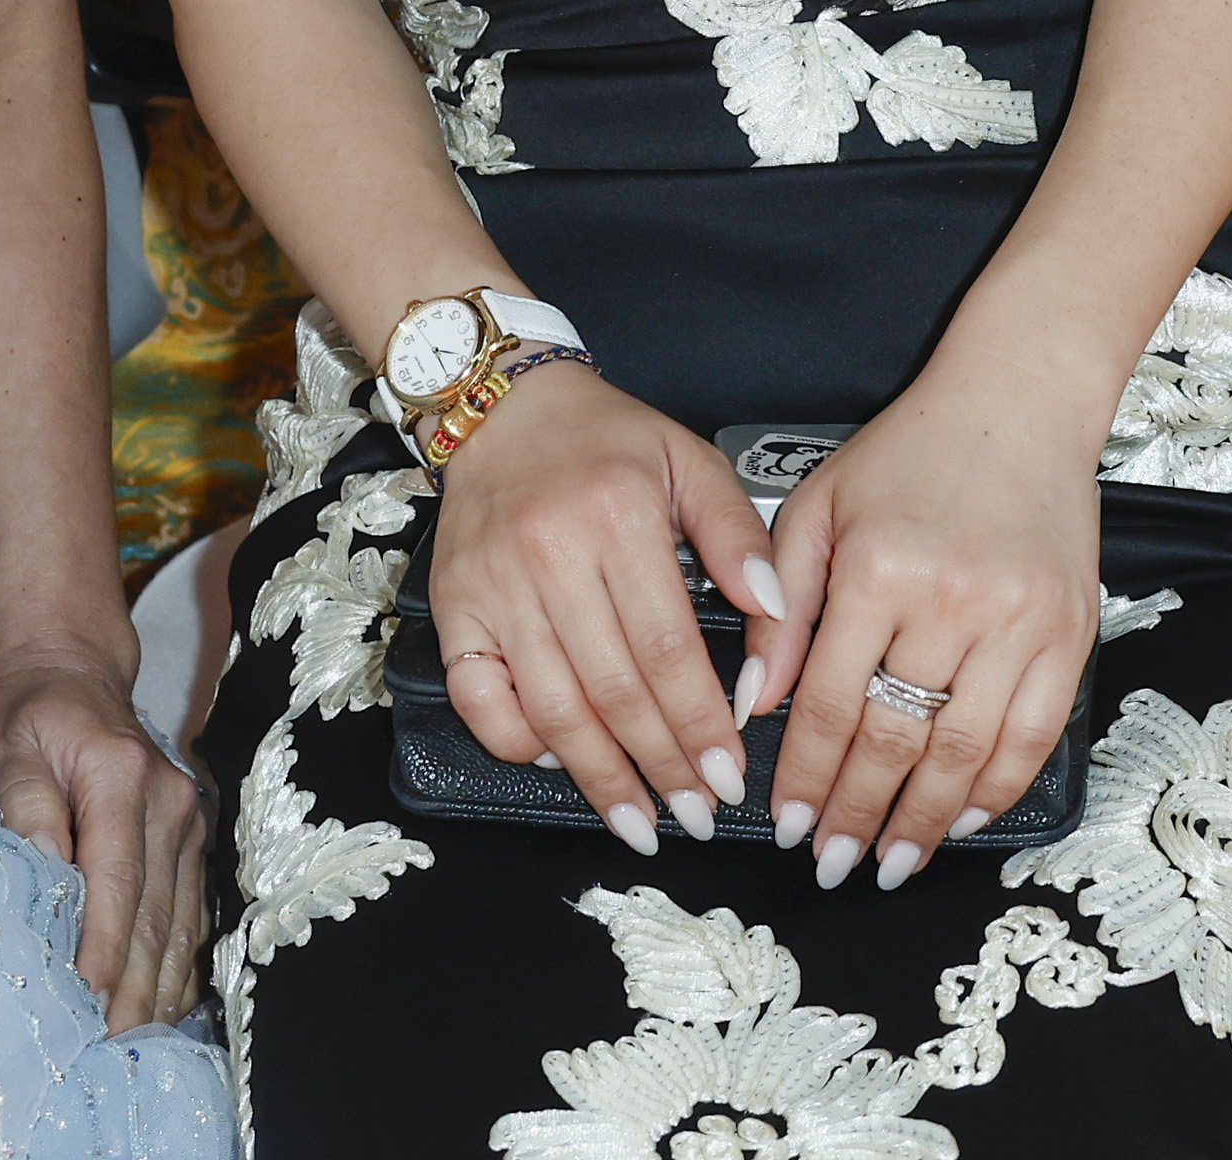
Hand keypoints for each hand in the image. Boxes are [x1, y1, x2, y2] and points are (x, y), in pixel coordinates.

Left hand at [0, 638, 203, 1028]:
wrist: (77, 675)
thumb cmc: (33, 715)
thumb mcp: (11, 748)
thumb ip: (27, 809)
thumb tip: (48, 875)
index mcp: (124, 777)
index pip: (116, 881)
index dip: (102, 949)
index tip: (83, 1005)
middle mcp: (172, 802)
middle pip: (154, 914)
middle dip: (130, 990)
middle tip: (105, 1050)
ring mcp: (191, 822)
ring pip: (180, 924)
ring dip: (156, 989)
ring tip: (131, 1044)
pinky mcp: (194, 841)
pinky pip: (193, 916)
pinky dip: (177, 967)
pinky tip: (158, 1008)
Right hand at [422, 362, 773, 853]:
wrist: (501, 408)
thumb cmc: (604, 439)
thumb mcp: (689, 460)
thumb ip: (738, 534)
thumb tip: (777, 612)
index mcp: (617, 518)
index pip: (667, 649)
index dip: (700, 723)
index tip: (728, 776)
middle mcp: (549, 556)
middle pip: (614, 690)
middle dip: (661, 765)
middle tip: (696, 814)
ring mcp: (493, 587)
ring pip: (552, 707)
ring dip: (600, 777)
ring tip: (640, 822)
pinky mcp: (453, 607)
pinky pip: (480, 698)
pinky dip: (518, 740)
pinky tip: (559, 764)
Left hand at [756, 381, 1100, 892]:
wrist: (1018, 406)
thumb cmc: (910, 455)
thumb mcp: (817, 510)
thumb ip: (781, 609)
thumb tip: (756, 702)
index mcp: (879, 570)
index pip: (832, 703)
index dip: (806, 776)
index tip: (787, 822)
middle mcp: (952, 601)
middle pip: (895, 740)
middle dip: (857, 815)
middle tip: (831, 862)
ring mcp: (1019, 622)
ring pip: (965, 753)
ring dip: (924, 821)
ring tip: (891, 862)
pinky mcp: (1070, 633)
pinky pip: (1034, 735)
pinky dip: (998, 787)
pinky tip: (962, 818)